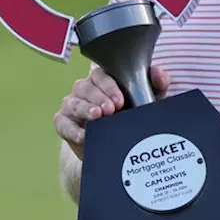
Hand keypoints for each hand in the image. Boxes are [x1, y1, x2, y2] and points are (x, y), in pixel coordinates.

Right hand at [54, 65, 169, 158]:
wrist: (118, 147)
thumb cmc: (131, 115)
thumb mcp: (148, 101)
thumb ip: (156, 84)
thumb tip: (158, 72)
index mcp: (103, 80)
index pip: (101, 75)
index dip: (109, 86)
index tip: (120, 100)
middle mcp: (85, 89)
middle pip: (85, 87)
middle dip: (98, 98)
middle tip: (111, 109)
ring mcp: (72, 105)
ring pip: (72, 102)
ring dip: (84, 109)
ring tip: (97, 117)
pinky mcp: (63, 123)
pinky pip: (62, 123)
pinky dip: (71, 129)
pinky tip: (83, 135)